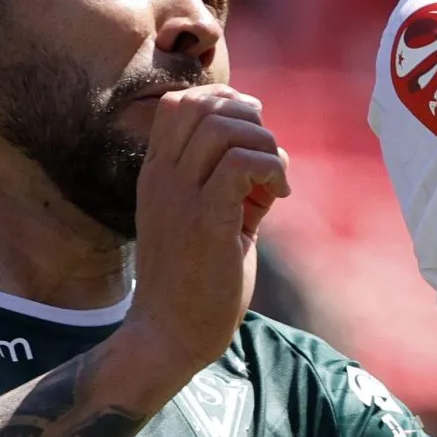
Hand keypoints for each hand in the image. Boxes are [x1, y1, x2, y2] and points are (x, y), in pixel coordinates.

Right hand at [124, 85, 292, 371]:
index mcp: (157, 174)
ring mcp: (180, 198)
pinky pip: (240, 164)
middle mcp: (162, 178)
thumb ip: (233, 183)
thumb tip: (273, 156)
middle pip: (202, 105)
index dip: (224, 101)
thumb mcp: (209, 218)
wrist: (168, 335)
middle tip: (268, 155)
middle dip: (250, 118)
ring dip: (264, 145)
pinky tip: (278, 196)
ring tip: (275, 182)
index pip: (178, 103)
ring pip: (224, 129)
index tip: (253, 131)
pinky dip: (270, 168)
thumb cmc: (194, 281)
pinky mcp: (206, 221)